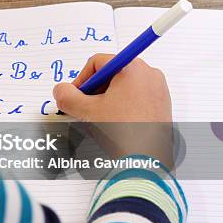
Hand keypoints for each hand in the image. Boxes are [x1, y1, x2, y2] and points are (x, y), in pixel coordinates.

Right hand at [53, 54, 174, 167]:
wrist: (149, 159)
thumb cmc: (125, 132)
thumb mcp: (87, 111)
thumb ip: (67, 97)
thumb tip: (60, 91)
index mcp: (131, 68)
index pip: (97, 63)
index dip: (81, 79)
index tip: (76, 96)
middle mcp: (148, 73)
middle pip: (111, 73)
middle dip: (95, 90)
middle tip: (87, 108)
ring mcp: (158, 88)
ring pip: (123, 85)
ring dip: (107, 98)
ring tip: (102, 118)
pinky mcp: (162, 102)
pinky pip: (136, 95)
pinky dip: (123, 104)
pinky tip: (116, 122)